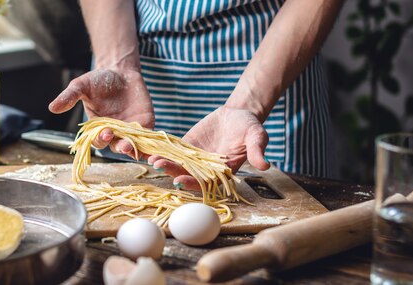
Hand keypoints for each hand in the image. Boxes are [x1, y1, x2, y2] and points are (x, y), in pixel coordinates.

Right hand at [49, 68, 154, 152]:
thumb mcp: (81, 86)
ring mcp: (131, 131)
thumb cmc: (98, 80)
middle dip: (121, 146)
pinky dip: (152, 143)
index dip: (102, 139)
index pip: (98, 141)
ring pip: (134, 146)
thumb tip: (52, 107)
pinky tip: (156, 145)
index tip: (105, 132)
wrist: (120, 71)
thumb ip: (69, 97)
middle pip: (117, 147)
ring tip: (140, 147)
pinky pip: (149, 138)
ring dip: (138, 149)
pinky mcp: (146, 125)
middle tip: (124, 144)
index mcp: (97, 128)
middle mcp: (114, 134)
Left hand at [148, 106, 269, 189]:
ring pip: (176, 163)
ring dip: (164, 161)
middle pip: (186, 174)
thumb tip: (265, 165)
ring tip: (151, 158)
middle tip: (159, 165)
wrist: (239, 113)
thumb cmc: (250, 127)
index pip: (205, 182)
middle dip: (172, 171)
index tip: (180, 180)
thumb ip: (257, 150)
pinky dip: (160, 149)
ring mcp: (194, 158)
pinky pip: (171, 150)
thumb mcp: (257, 135)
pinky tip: (147, 148)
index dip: (192, 183)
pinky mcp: (186, 146)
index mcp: (222, 171)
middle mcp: (205, 168)